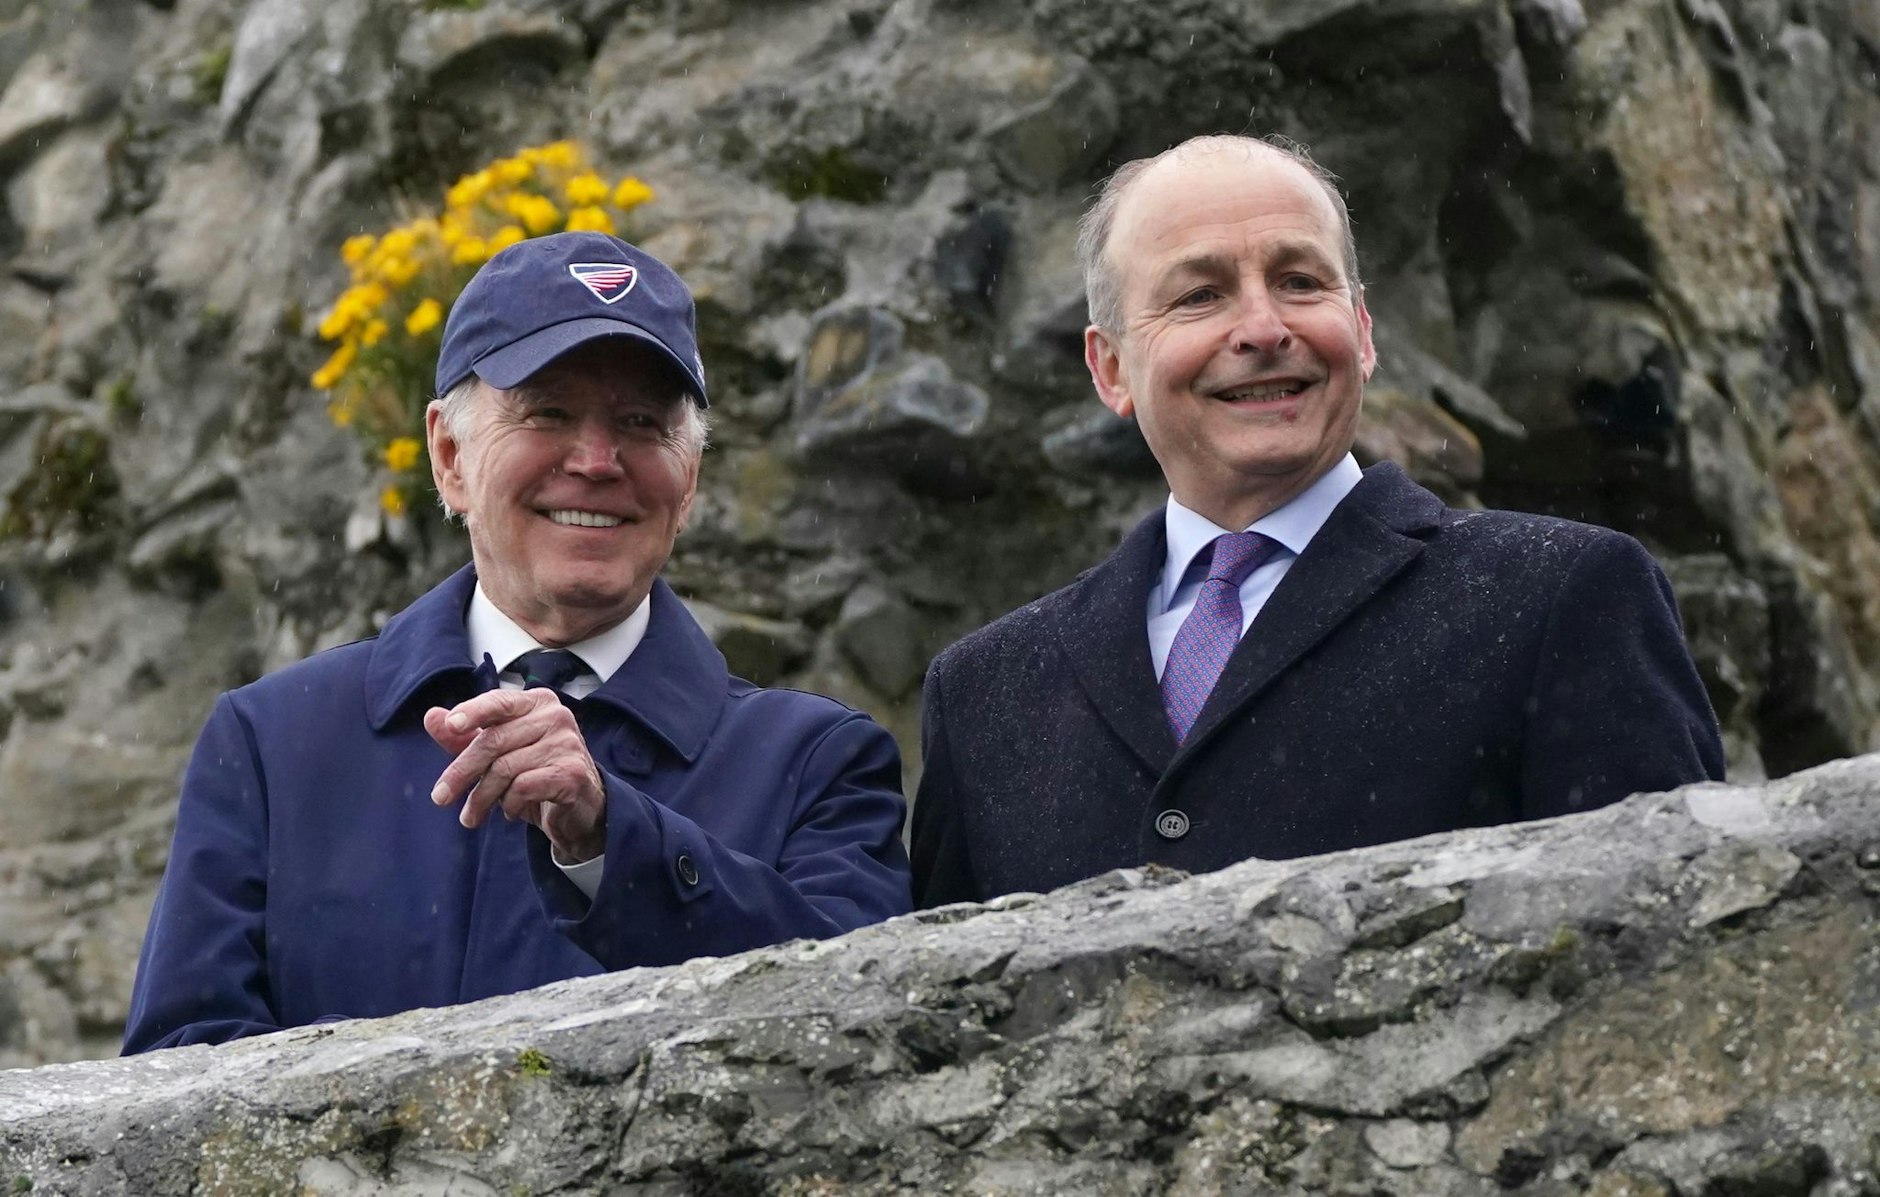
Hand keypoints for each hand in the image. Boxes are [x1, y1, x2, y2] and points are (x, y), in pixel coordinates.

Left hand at [424, 689, 605, 863]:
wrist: (581, 808)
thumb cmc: (536, 773)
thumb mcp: (498, 755)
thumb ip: (465, 736)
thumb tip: (432, 716)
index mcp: (536, 702)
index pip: (498, 701)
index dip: (472, 711)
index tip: (450, 725)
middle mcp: (555, 716)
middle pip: (494, 741)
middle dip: (462, 772)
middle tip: (440, 797)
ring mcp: (566, 743)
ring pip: (505, 768)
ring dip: (482, 798)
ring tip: (472, 816)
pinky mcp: (572, 773)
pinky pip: (524, 787)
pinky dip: (510, 804)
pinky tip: (510, 812)